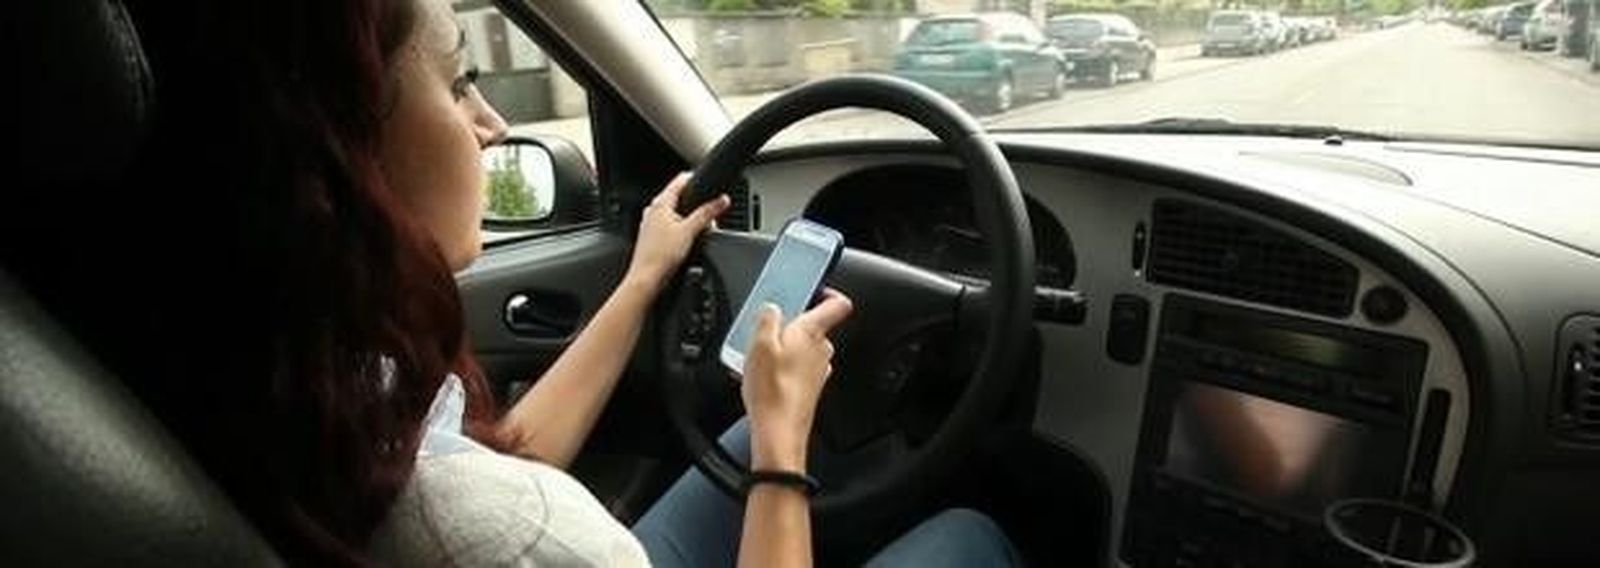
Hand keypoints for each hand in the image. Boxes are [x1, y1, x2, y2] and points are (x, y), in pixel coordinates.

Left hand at [626, 173, 730, 293]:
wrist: (647, 279)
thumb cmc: (660, 256)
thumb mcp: (690, 231)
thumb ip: (707, 213)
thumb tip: (721, 200)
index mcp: (660, 203)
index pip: (680, 180)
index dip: (696, 179)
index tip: (710, 184)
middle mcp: (653, 211)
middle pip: (681, 198)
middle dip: (698, 205)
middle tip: (710, 217)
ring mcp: (652, 223)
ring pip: (677, 213)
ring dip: (691, 219)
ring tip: (700, 232)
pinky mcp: (654, 236)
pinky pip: (672, 226)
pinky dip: (683, 230)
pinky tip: (688, 243)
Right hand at [740, 289, 852, 472]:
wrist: (778, 431)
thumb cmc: (772, 391)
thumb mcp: (759, 345)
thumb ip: (768, 319)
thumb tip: (772, 308)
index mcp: (812, 333)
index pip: (838, 304)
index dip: (827, 292)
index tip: (812, 288)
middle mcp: (821, 351)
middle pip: (814, 326)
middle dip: (792, 322)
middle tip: (770, 326)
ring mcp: (818, 370)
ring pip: (805, 347)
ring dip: (786, 346)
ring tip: (760, 353)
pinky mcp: (810, 387)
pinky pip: (799, 367)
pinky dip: (784, 365)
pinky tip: (763, 374)